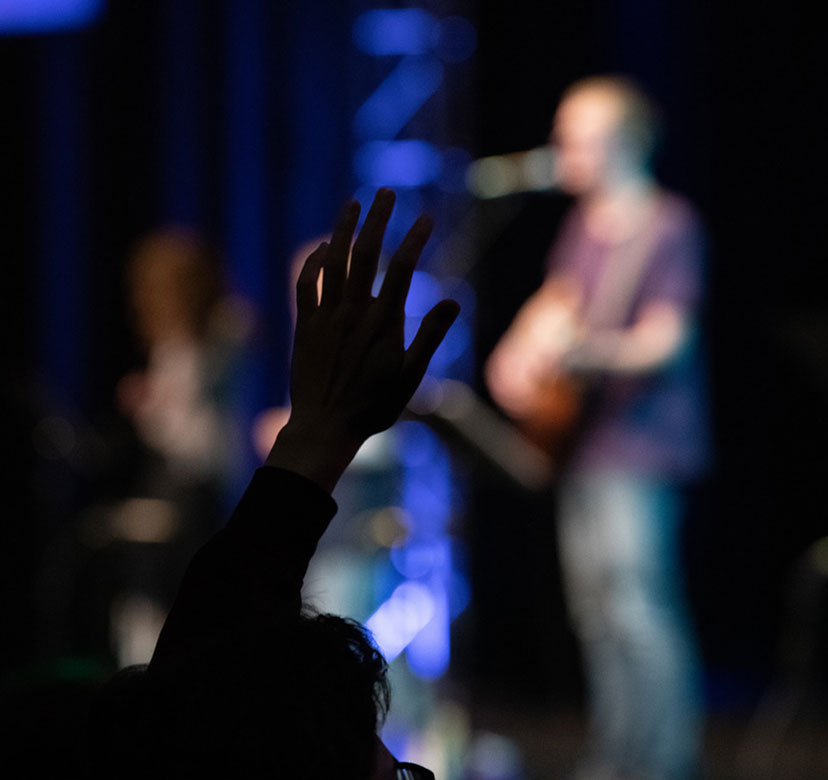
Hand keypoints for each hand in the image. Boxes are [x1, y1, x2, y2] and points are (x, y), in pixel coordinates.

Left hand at [266, 189, 459, 491]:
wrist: (324, 428)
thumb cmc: (373, 408)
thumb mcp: (410, 378)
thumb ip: (430, 338)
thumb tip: (452, 301)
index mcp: (384, 324)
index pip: (402, 269)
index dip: (415, 239)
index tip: (427, 217)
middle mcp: (354, 313)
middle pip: (366, 254)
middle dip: (378, 219)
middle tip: (385, 193)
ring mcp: (326, 317)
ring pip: (334, 262)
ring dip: (343, 229)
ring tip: (352, 203)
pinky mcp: (305, 326)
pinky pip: (307, 285)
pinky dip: (314, 262)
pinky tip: (323, 247)